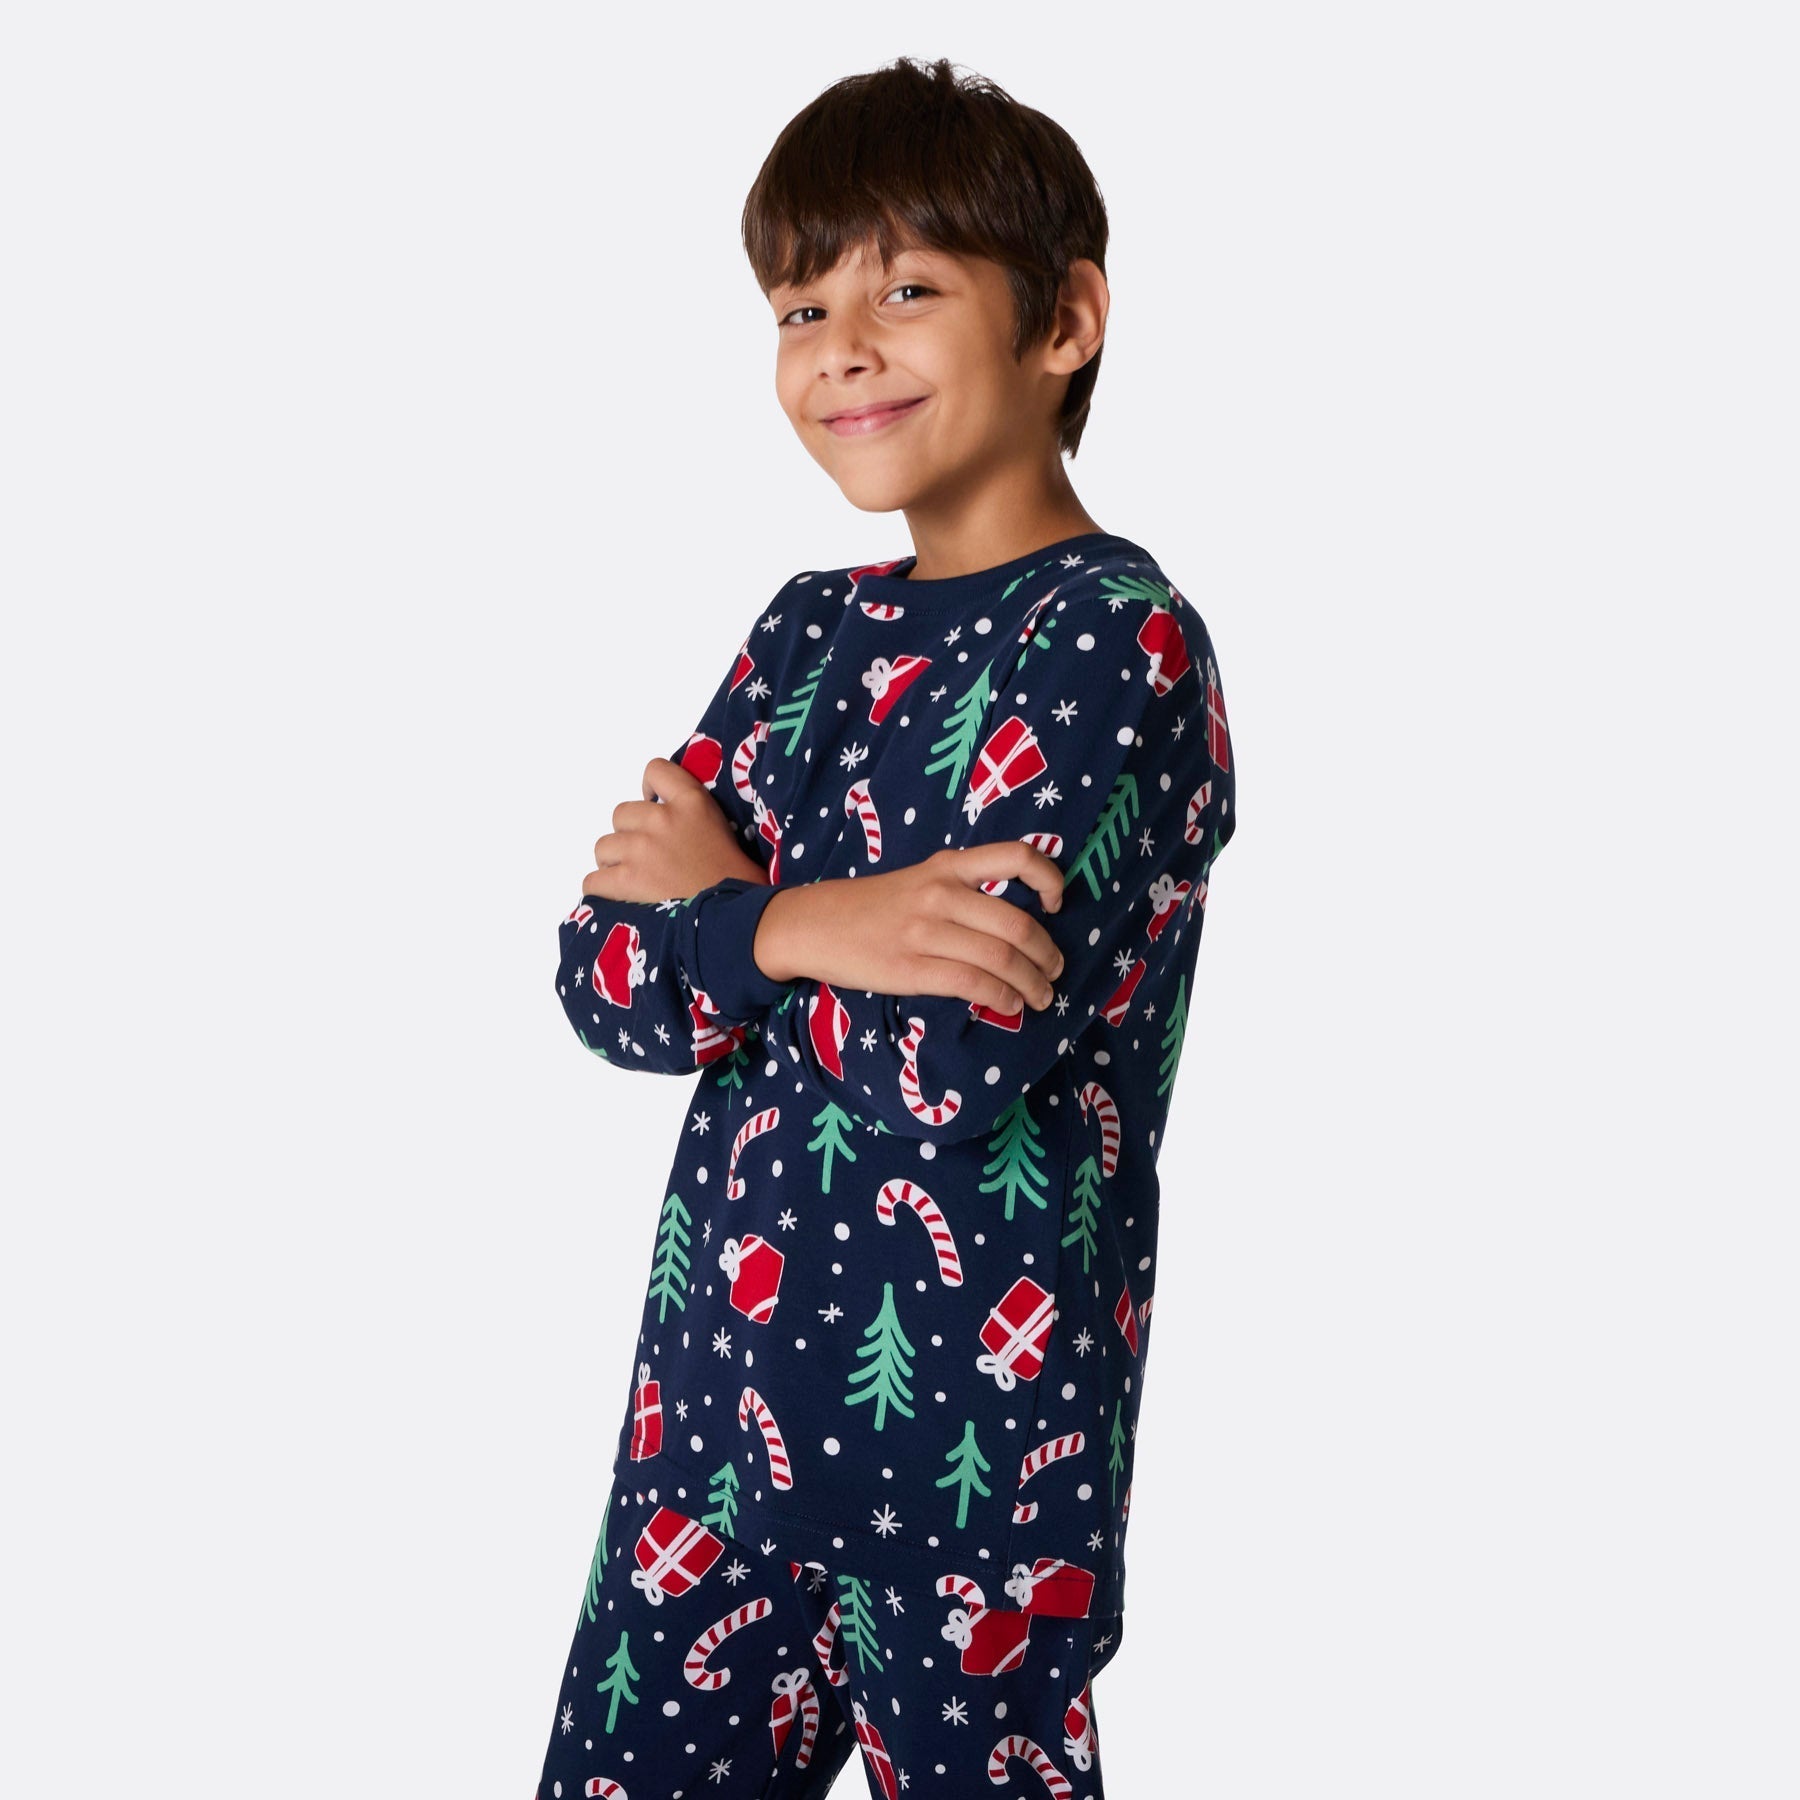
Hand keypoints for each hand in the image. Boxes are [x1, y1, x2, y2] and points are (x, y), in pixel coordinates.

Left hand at [582, 758, 766, 902]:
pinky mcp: (627, 881)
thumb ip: (694, 814)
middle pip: (621, 814)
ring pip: (603, 847)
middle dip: (630, 834)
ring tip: (634, 878)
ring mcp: (641, 850)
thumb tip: (670, 818)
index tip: (654, 805)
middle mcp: (662, 819)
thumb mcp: (724, 828)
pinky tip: (617, 896)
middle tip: (648, 856)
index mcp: (692, 802)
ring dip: (614, 862)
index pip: (656, 770)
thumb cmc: (737, 879)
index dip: (650, 789)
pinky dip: (601, 889)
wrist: (736, 915)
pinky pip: (593, 880)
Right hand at [751, 845, 1067, 1014]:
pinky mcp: (910, 967)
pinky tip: (1008, 1005)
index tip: (1057, 904)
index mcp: (948, 866)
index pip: (1015, 856)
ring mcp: (925, 931)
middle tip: (1054, 972)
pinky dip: (1001, 998)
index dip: (1049, 878)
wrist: (813, 924)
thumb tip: (1017, 928)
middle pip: (1017, 924)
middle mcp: (941, 893)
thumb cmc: (874, 906)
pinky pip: (972, 983)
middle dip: (1047, 955)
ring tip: (1040, 998)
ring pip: (1000, 958)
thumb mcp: (920, 880)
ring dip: (1031, 984)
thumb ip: (963, 892)